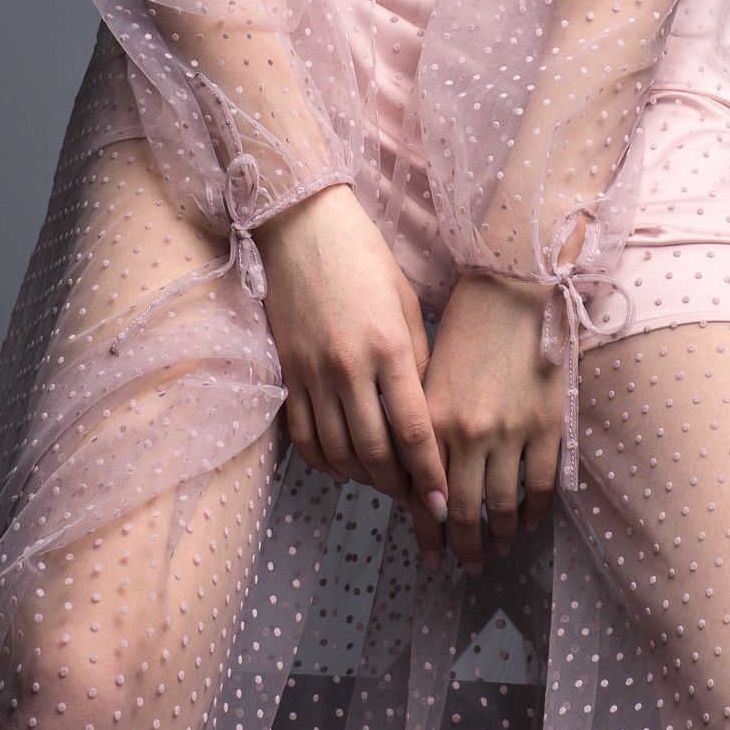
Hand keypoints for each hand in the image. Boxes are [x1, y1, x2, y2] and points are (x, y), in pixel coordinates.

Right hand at [254, 183, 450, 556]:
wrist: (303, 226)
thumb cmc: (366, 258)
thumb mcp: (406, 304)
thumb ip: (417, 361)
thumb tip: (427, 413)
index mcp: (388, 346)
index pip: (413, 429)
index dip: (429, 474)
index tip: (442, 503)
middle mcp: (348, 367)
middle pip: (375, 452)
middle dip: (400, 487)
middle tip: (418, 503)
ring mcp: (312, 373)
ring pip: (338, 452)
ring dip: (364, 479)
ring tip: (385, 485)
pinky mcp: (287, 373)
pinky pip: (303, 437)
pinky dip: (324, 461)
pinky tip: (343, 466)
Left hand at [422, 271, 563, 575]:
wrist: (516, 286)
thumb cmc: (467, 323)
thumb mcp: (430, 371)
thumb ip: (424, 424)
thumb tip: (423, 477)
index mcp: (432, 417)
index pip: (425, 493)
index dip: (428, 531)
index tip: (431, 555)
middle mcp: (468, 432)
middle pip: (463, 510)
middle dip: (462, 546)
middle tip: (464, 566)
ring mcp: (511, 432)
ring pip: (502, 505)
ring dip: (498, 535)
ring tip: (497, 549)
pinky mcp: (547, 426)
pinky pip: (540, 486)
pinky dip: (533, 512)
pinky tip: (528, 521)